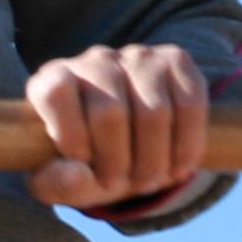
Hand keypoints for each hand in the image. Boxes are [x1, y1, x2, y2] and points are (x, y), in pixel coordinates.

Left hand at [22, 41, 206, 215]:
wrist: (128, 149)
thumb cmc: (83, 165)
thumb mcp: (61, 183)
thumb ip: (56, 184)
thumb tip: (77, 174)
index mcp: (52, 80)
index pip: (55, 92)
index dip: (70, 134)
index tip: (82, 164)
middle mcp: (95, 61)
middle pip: (109, 112)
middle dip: (116, 162)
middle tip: (118, 185)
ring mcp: (137, 57)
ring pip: (154, 112)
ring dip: (154, 160)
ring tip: (147, 181)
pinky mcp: (176, 61)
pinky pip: (190, 105)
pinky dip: (186, 146)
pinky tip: (177, 168)